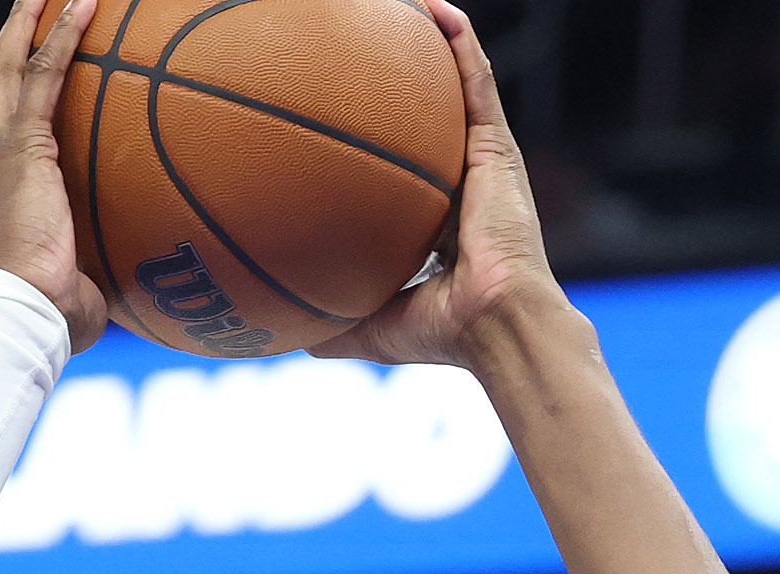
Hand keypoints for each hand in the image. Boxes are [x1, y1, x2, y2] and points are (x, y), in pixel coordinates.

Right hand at [0, 0, 110, 349]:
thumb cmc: (47, 322)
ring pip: (10, 67)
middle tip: (26, 12)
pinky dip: (63, 36)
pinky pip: (45, 75)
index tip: (14, 79)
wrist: (23, 316)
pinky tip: (86, 5)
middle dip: (8, 45)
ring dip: (30, 23)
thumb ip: (88, 275)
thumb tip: (126, 291)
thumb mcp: (67, 290)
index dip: (0, 102)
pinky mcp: (24, 145)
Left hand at [313, 0, 568, 370]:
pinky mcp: (498, 149)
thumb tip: (281, 336)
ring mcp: (483, 163)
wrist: (496, 326)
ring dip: (433, 45)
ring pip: (455, 87)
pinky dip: (459, 42)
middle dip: (400, 82)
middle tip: (362, 53)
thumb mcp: (370, 328)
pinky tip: (435, 7)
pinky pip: (477, 81)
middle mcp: (461, 185)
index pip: (406, 171)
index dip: (380, 144)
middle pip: (428, 118)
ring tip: (403, 8)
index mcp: (437, 222)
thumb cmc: (445, 336)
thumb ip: (330, 327)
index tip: (341, 122)